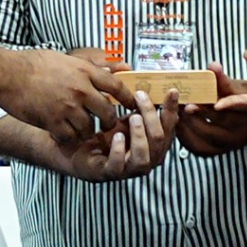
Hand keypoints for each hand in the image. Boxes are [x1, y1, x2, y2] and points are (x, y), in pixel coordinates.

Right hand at [0, 47, 124, 143]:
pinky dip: (70, 138)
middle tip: (108, 124)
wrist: (8, 75)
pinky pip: (70, 137)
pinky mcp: (53, 122)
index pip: (116, 86)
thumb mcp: (67, 58)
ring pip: (89, 128)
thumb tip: (118, 66)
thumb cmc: (34, 63)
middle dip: (110, 122)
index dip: (128, 98)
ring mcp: (67, 107)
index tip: (133, 105)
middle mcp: (79, 90)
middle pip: (107, 113)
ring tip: (83, 130)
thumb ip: (92, 65)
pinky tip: (66, 134)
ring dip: (88, 131)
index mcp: (84, 72)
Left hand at [56, 84, 180, 181]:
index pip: (169, 127)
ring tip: (133, 118)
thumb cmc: (103, 134)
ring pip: (144, 157)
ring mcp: (129, 169)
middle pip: (159, 139)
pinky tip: (117, 137)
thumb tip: (134, 72)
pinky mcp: (109, 173)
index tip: (171, 91)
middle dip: (152, 117)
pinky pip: (119, 166)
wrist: (75, 148)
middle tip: (140, 97)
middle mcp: (146, 158)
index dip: (171, 109)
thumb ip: (133, 102)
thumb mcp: (121, 115)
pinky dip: (120, 151)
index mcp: (152, 143)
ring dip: (140, 135)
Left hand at [176, 62, 246, 157]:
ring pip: (201, 139)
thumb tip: (212, 65)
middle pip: (210, 129)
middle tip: (176, 105)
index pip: (223, 117)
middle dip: (191, 117)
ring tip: (174, 112)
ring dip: (185, 125)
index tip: (189, 106)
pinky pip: (196, 147)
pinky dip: (184, 135)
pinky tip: (177, 123)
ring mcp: (227, 146)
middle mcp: (238, 136)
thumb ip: (223, 79)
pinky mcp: (216, 152)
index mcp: (246, 118)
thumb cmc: (243, 98)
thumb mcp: (237, 88)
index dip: (206, 110)